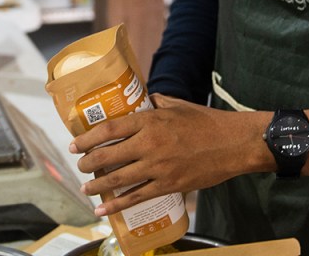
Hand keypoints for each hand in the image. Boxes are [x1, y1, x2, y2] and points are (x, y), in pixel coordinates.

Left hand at [69, 94, 270, 216]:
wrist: (232, 143)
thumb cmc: (206, 121)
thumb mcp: (177, 105)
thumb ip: (155, 103)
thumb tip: (140, 100)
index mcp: (151, 121)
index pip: (110, 129)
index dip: (88, 139)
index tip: (75, 145)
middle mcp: (150, 143)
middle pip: (109, 156)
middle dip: (88, 163)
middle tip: (80, 166)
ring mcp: (158, 167)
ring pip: (118, 179)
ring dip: (97, 185)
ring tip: (86, 188)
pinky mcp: (168, 185)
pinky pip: (136, 197)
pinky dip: (116, 205)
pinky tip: (103, 209)